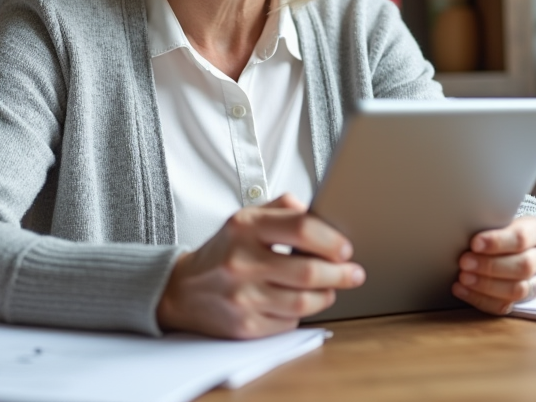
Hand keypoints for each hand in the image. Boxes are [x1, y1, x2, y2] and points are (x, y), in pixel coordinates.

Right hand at [156, 193, 364, 338]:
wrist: (181, 290)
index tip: (346, 248)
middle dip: (340, 273)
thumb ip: (282, 209)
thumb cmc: (224, 251)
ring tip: (331, 287)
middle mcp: (241, 262)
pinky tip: (300, 302)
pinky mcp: (244, 326)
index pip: (301, 228)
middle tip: (354, 273)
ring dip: (326, 295)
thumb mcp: (245, 218)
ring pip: (303, 301)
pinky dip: (301, 312)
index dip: (331, 240)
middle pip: (308, 271)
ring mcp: (242, 297)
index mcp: (244, 227)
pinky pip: (289, 321)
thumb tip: (319, 214)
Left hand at [452, 216, 535, 314]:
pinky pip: (506, 306)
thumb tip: (464, 228)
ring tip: (463, 277)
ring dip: (486, 285)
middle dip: (490, 266)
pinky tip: (463, 290)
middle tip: (465, 262)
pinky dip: (481, 299)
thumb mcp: (504, 218)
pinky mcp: (528, 298)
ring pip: (518, 290)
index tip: (474, 243)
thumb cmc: (506, 228)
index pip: (522, 238)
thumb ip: (491, 224)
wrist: (522, 244)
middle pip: (523, 266)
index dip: (497, 242)